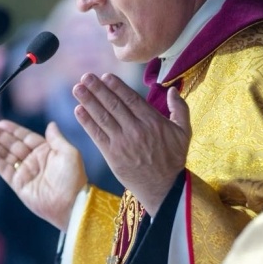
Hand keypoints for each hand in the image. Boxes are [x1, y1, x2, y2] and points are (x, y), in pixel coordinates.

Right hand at [0, 120, 85, 231]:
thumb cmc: (73, 178)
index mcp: (46, 151)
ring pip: (6, 156)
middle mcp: (34, 161)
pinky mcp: (18, 185)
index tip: (0, 123)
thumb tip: (51, 124)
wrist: (70, 204)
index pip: (26, 137)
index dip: (13, 130)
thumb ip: (57, 138)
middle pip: (13, 145)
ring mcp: (25, 173)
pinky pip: (4, 170)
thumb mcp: (69, 153)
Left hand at [72, 73, 190, 215]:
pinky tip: (78, 110)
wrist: (164, 188)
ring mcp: (122, 142)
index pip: (130, 99)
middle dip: (97, 89)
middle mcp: (135, 129)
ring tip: (77, 89)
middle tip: (85, 77)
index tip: (104, 76)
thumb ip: (180, 109)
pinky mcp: (112, 155)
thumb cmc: (174, 159)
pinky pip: (97, 135)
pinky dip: (86, 122)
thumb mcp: (184, 132)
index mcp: (152, 121)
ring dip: (88, 101)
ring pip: (102, 117)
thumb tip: (172, 90)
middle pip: (113, 105)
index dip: (116, 86)